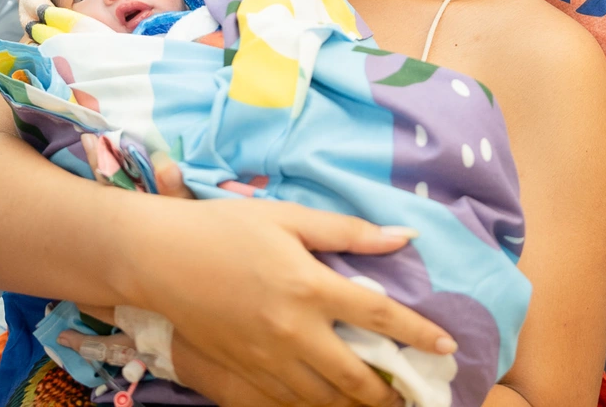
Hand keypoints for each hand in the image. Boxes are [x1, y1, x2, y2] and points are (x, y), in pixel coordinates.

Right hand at [110, 196, 450, 406]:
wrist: (158, 258)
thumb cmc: (224, 228)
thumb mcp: (287, 218)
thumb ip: (347, 232)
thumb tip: (402, 237)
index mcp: (309, 287)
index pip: (379, 315)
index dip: (418, 333)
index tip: (447, 347)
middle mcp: (293, 331)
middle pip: (356, 377)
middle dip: (392, 393)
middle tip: (414, 394)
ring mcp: (267, 359)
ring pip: (324, 399)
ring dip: (357, 404)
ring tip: (379, 402)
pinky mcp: (244, 372)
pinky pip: (290, 402)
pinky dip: (317, 406)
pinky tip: (329, 400)